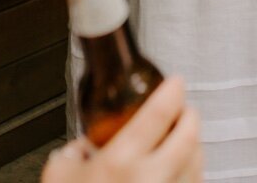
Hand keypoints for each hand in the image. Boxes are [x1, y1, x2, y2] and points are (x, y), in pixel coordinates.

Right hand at [41, 77, 202, 182]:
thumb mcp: (58, 176)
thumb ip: (70, 155)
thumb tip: (80, 148)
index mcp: (120, 164)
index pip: (158, 114)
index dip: (172, 92)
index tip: (175, 83)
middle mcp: (151, 181)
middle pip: (189, 135)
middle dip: (190, 117)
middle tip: (185, 109)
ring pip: (198, 163)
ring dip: (195, 145)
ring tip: (185, 139)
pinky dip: (193, 174)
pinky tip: (183, 171)